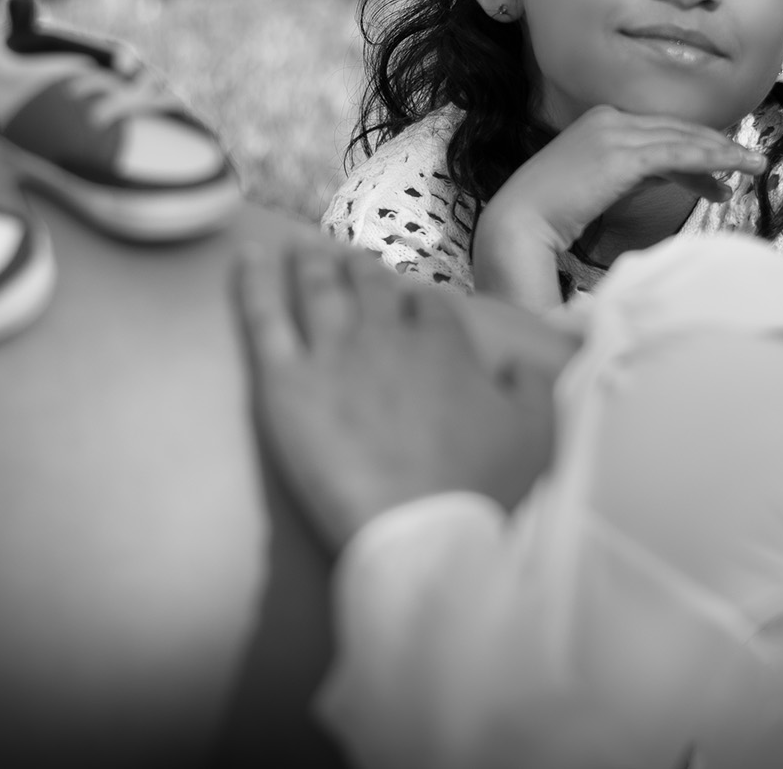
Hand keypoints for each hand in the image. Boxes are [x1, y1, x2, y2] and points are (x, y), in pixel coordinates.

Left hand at [234, 240, 558, 554]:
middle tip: (349, 260)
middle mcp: (384, 336)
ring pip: (317, 289)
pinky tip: (246, 255)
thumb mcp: (536, 433)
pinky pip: (263, 318)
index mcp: (442, 344)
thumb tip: (521, 363)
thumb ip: (531, 385)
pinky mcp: (284, 382)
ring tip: (301, 249)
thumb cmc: (481, 489)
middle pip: (368, 286)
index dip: (416, 299)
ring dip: (311, 263)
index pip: (427, 303)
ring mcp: (331, 354)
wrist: (422, 533)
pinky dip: (254, 281)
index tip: (409, 301)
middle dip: (359, 268)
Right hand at [472, 105, 764, 310]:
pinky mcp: (623, 155)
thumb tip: (672, 176)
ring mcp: (616, 133)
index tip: (721, 173)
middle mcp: (611, 118)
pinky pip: (677, 155)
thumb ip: (635, 174)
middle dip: (717, 148)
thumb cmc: (553, 213)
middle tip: (751, 162)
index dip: (696, 150)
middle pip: (677, 131)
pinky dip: (709, 161)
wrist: (518, 222)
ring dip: (724, 152)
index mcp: (602, 120)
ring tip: (754, 165)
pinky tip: (732, 169)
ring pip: (683, 139)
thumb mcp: (602, 184)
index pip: (661, 132)